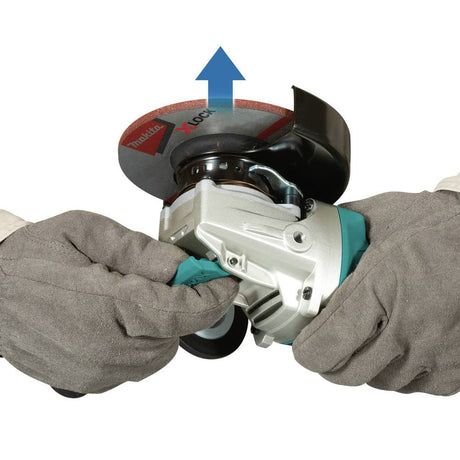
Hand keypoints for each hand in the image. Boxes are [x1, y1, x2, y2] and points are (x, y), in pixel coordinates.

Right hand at [0, 211, 237, 392]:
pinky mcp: (89, 380)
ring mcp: (95, 370)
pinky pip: (138, 364)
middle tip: (180, 279)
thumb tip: (181, 264)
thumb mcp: (87, 232)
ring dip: (166, 323)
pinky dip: (145, 341)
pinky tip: (125, 318)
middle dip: (187, 305)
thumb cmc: (31, 258)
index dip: (212, 297)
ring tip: (140, 294)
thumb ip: (140, 250)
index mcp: (106, 305)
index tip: (225, 284)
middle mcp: (103, 347)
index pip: (181, 310)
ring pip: (161, 352)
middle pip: (176, 333)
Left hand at [293, 190, 459, 394]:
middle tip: (326, 348)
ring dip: (365, 365)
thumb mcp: (382, 216)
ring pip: (380, 381)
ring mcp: (435, 350)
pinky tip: (397, 348)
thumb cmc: (442, 226)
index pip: (330, 341)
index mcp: (381, 286)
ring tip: (364, 342)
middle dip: (329, 362)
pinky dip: (399, 371)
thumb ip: (344, 226)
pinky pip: (415, 386)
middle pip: (349, 371)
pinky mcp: (457, 366)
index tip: (302, 347)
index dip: (307, 350)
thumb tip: (317, 227)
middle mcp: (409, 325)